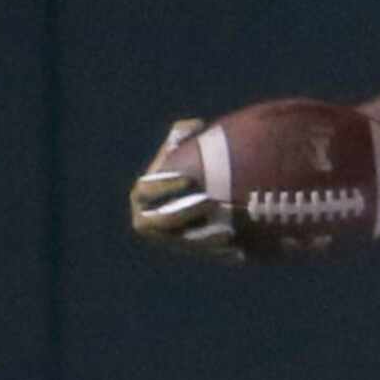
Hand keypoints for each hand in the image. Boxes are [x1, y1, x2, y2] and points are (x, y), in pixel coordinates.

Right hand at [129, 119, 240, 261]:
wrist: (198, 196)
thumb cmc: (186, 167)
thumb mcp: (181, 148)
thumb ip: (183, 134)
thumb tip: (197, 125)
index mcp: (141, 195)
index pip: (147, 191)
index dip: (166, 185)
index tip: (189, 178)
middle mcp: (146, 221)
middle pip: (163, 220)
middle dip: (185, 212)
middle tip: (210, 201)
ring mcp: (166, 239)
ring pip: (184, 242)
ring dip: (205, 237)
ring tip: (228, 231)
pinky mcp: (185, 251)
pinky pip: (201, 254)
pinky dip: (219, 252)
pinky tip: (238, 251)